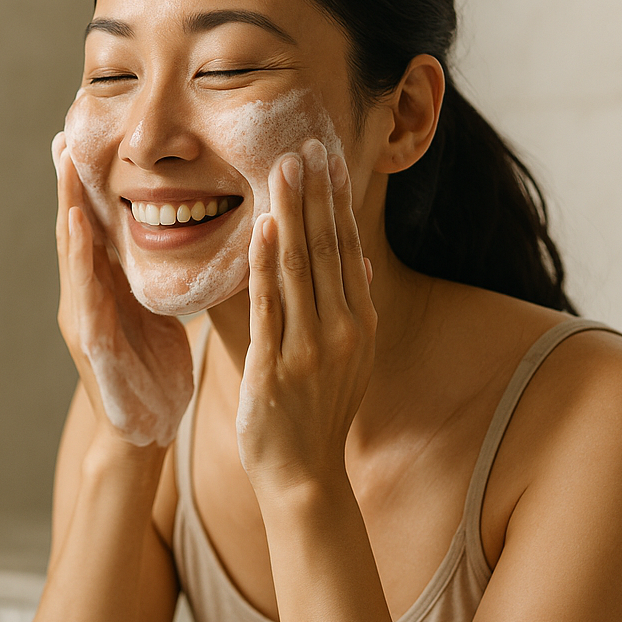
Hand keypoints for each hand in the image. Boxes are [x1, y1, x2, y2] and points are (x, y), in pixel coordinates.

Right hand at [52, 132, 193, 447]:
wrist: (146, 434)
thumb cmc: (155, 375)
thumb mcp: (157, 315)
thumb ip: (153, 280)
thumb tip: (180, 241)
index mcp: (104, 290)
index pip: (98, 228)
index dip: (90, 186)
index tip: (88, 140)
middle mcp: (86, 298)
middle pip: (76, 230)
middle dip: (68, 184)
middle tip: (64, 134)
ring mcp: (84, 319)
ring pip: (72, 253)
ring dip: (67, 207)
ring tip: (64, 164)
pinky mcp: (92, 343)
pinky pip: (85, 291)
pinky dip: (80, 256)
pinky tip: (80, 226)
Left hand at [236, 139, 377, 493]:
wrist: (305, 477)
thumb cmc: (317, 416)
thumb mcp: (348, 359)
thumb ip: (348, 308)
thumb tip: (353, 259)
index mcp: (360, 324)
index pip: (347, 248)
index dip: (337, 200)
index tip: (327, 157)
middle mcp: (342, 331)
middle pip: (328, 248)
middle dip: (316, 193)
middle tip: (305, 143)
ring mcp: (310, 349)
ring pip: (301, 267)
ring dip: (292, 214)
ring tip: (284, 168)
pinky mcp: (276, 367)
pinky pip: (270, 305)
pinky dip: (265, 264)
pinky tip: (261, 228)